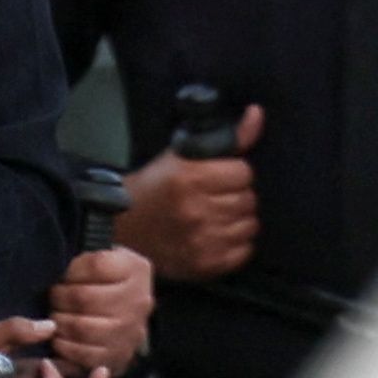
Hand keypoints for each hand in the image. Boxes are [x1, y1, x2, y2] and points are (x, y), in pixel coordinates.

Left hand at [43, 241, 152, 377]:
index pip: (96, 265)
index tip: (62, 274)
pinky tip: (59, 339)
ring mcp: (132, 330)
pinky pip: (86, 356)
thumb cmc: (103, 278)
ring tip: (53, 317)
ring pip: (82, 328)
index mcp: (135, 269)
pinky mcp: (121, 355)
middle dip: (58, 298)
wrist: (127, 310)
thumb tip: (52, 266)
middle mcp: (139, 300)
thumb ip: (81, 257)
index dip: (70, 270)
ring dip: (59, 323)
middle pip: (84, 298)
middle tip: (51, 298)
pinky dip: (65, 348)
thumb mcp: (99, 256)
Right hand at [116, 105, 260, 278]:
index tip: (215, 178)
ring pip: (249, 225)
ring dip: (236, 221)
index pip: (244, 173)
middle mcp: (197, 210)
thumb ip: (228, 138)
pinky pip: (244, 251)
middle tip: (212, 199)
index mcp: (190, 178)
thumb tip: (257, 114)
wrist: (120, 228)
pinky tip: (214, 237)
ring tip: (213, 218)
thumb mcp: (182, 155)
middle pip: (248, 200)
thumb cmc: (152, 188)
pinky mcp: (204, 264)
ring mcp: (202, 240)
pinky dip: (234, 245)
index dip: (232, 174)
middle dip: (234, 197)